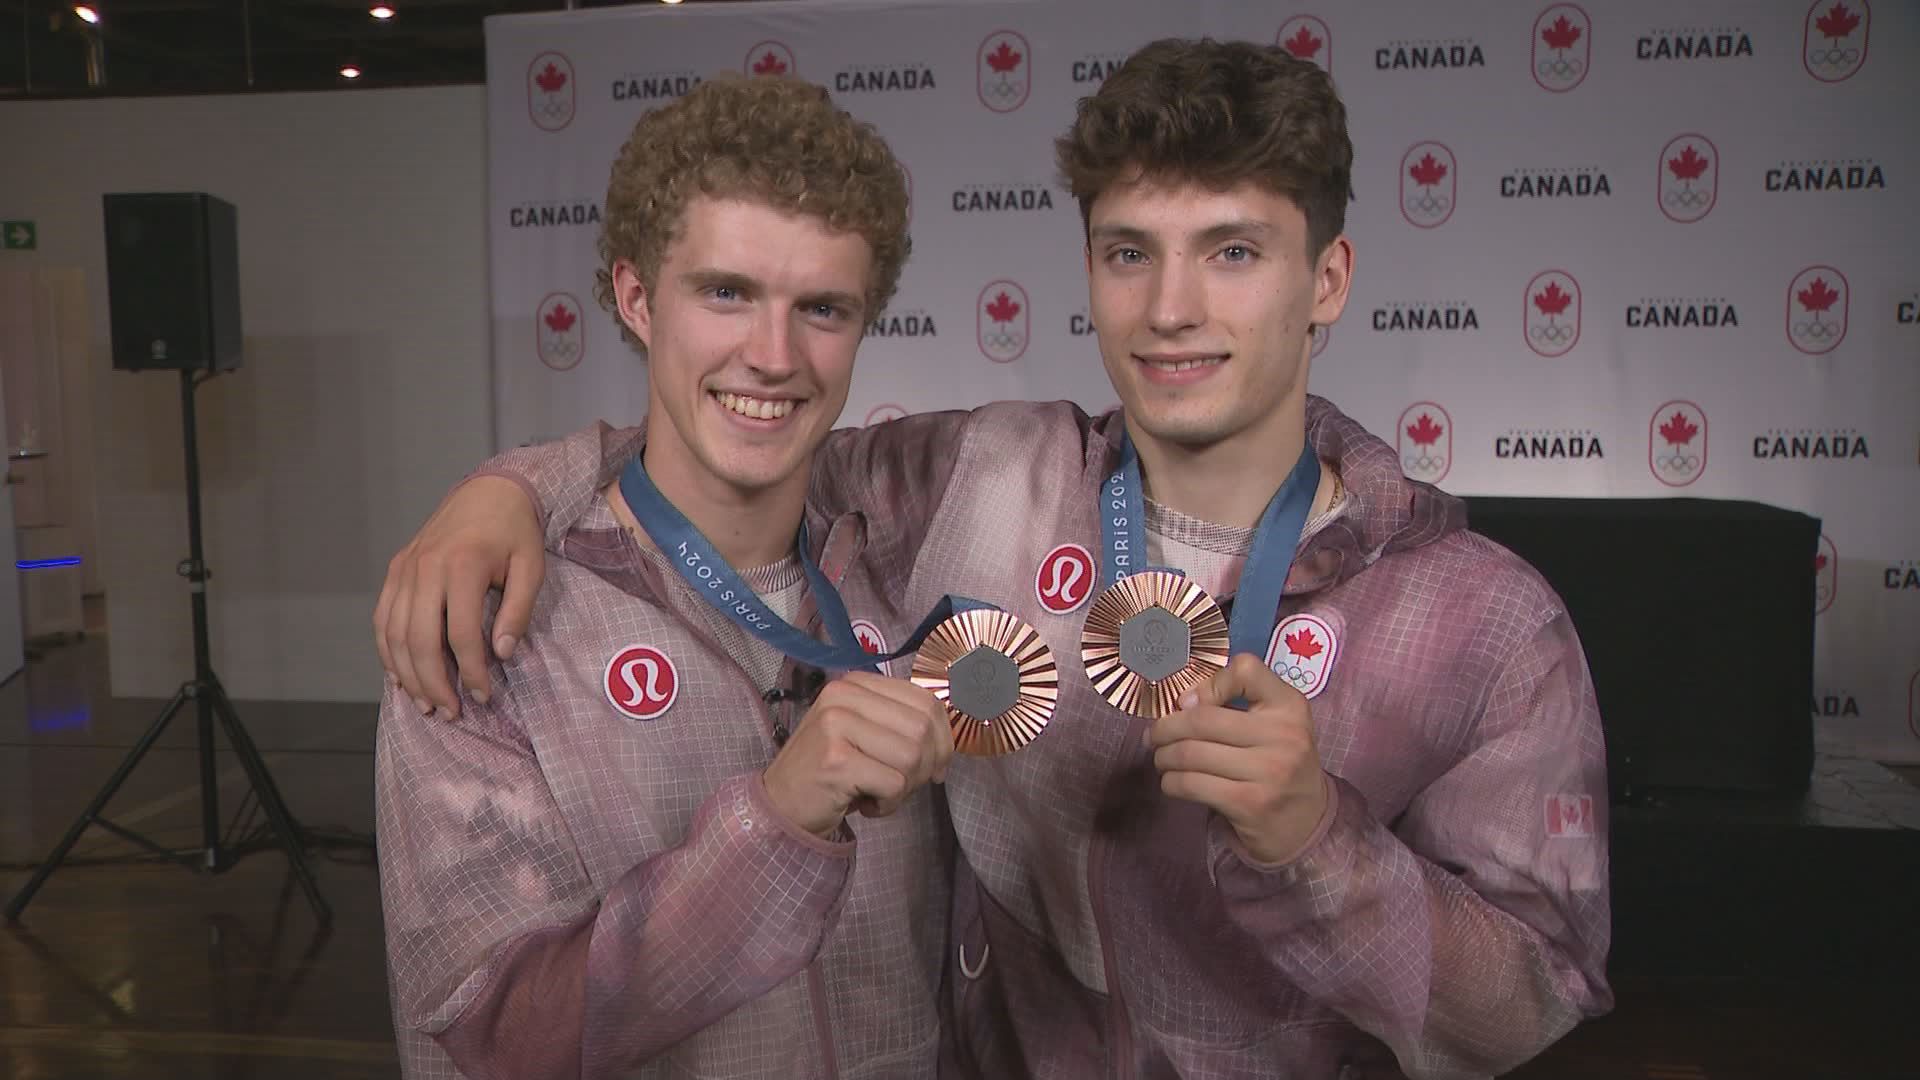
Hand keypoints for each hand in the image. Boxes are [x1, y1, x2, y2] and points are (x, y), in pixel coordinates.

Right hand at [373, 475, 544, 716]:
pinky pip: (383, 618)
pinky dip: (388, 652)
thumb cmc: (514, 531)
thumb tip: (502, 654)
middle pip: (420, 640)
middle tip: (451, 712)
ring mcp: (405, 568)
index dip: (471, 672)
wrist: (489, 490)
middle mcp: (426, 567)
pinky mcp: (396, 569)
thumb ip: (518, 611)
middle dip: (434, 684)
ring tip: (427, 704)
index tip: (484, 696)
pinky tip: (402, 676)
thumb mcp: (531, 567)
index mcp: (462, 566)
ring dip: (407, 675)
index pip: (461, 634)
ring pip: (394, 634)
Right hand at [762, 672, 954, 839]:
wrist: (779, 805)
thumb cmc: (830, 773)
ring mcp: (837, 725)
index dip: (942, 738)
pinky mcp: (836, 760)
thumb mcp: (863, 734)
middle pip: (923, 728)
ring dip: (905, 787)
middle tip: (901, 785)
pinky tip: (864, 804)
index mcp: (855, 683)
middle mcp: (844, 696)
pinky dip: (888, 804)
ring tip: (878, 793)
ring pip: (912, 756)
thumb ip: (900, 725)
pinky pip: (894, 784)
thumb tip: (948, 743)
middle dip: (925, 766)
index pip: (926, 700)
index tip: (934, 766)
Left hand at [1146, 653, 1330, 864]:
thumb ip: (1237, 704)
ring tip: (1162, 759)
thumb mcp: (1274, 725)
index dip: (1210, 683)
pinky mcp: (1249, 803)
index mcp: (1290, 706)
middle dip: (1165, 728)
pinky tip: (1173, 782)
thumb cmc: (1279, 765)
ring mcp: (1268, 771)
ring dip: (1163, 756)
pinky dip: (1171, 782)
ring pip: (1190, 753)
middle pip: (1202, 718)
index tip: (1193, 703)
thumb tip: (1182, 703)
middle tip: (1154, 736)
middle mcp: (1283, 735)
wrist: (1308, 822)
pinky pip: (1191, 784)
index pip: (1245, 670)